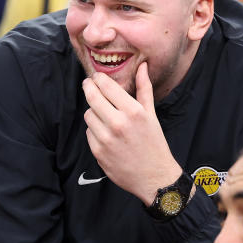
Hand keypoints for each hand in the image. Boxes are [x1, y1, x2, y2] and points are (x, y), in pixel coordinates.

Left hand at [82, 63, 181, 203]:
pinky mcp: (98, 151)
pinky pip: (89, 132)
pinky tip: (106, 133)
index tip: (96, 77)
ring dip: (93, 111)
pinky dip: (94, 130)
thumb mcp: (151, 114)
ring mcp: (106, 138)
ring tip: (104, 114)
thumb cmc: (154, 143)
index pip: (106, 86)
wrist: (154, 177)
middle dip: (89, 88)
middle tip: (89, 84)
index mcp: (133, 112)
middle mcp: (118, 123)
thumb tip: (143, 66)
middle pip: (92, 97)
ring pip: (88, 114)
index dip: (98, 78)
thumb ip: (144, 88)